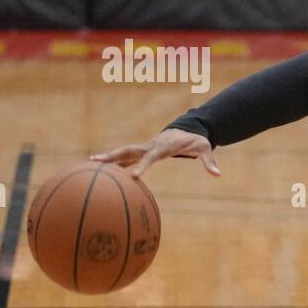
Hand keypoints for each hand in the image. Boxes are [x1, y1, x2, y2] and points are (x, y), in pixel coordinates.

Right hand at [90, 128, 219, 177]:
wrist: (187, 130)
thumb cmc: (195, 141)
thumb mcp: (204, 149)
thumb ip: (209, 161)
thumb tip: (218, 174)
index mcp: (164, 147)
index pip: (151, 157)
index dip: (143, 166)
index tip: (134, 177)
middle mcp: (150, 146)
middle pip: (128, 150)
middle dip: (113, 156)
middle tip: (96, 163)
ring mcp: (144, 148)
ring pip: (123, 152)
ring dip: (108, 158)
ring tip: (89, 164)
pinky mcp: (141, 152)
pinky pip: (125, 157)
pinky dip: (113, 163)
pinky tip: (99, 170)